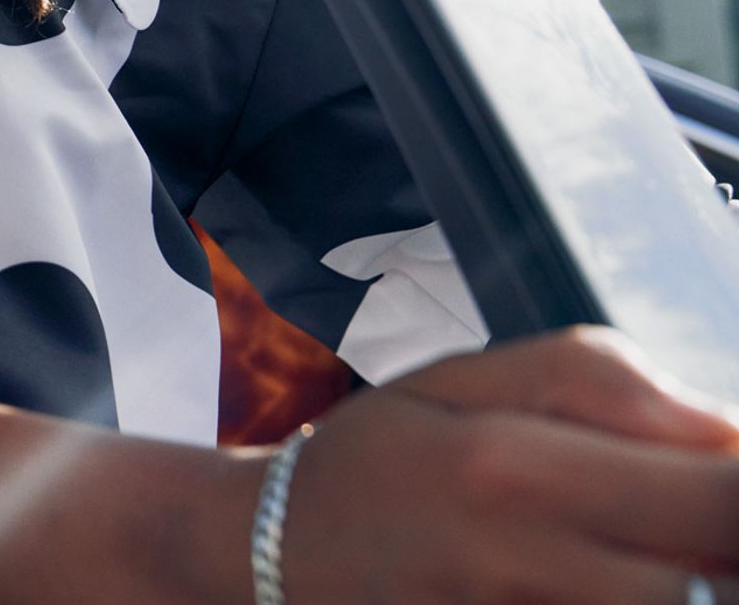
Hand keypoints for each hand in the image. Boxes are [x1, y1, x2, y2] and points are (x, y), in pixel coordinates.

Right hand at [281, 326, 738, 602]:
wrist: (268, 555)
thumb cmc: (379, 459)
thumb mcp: (463, 378)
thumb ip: (596, 382)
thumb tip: (725, 430)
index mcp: (514, 467)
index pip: (720, 498)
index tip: (726, 470)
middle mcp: (522, 564)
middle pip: (716, 583)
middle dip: (728, 549)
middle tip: (693, 519)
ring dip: (688, 584)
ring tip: (641, 547)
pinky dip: (624, 602)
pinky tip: (601, 577)